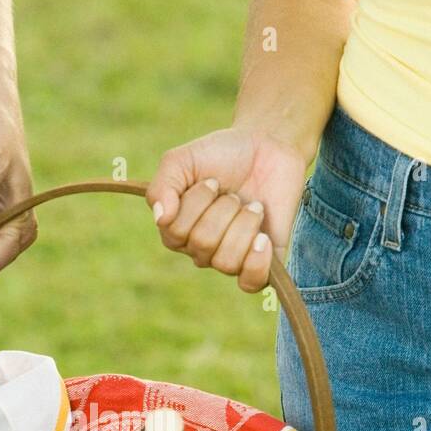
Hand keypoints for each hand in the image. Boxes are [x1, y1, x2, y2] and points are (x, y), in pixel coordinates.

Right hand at [147, 127, 307, 291]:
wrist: (268, 147)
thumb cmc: (222, 155)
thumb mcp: (182, 160)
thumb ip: (162, 185)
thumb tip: (161, 219)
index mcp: (178, 228)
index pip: (176, 232)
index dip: (195, 204)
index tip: (211, 180)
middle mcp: (201, 249)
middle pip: (202, 246)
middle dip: (222, 211)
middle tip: (233, 194)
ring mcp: (231, 257)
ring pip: (226, 262)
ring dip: (244, 225)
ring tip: (253, 207)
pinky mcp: (261, 261)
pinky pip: (251, 283)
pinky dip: (256, 263)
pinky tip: (262, 238)